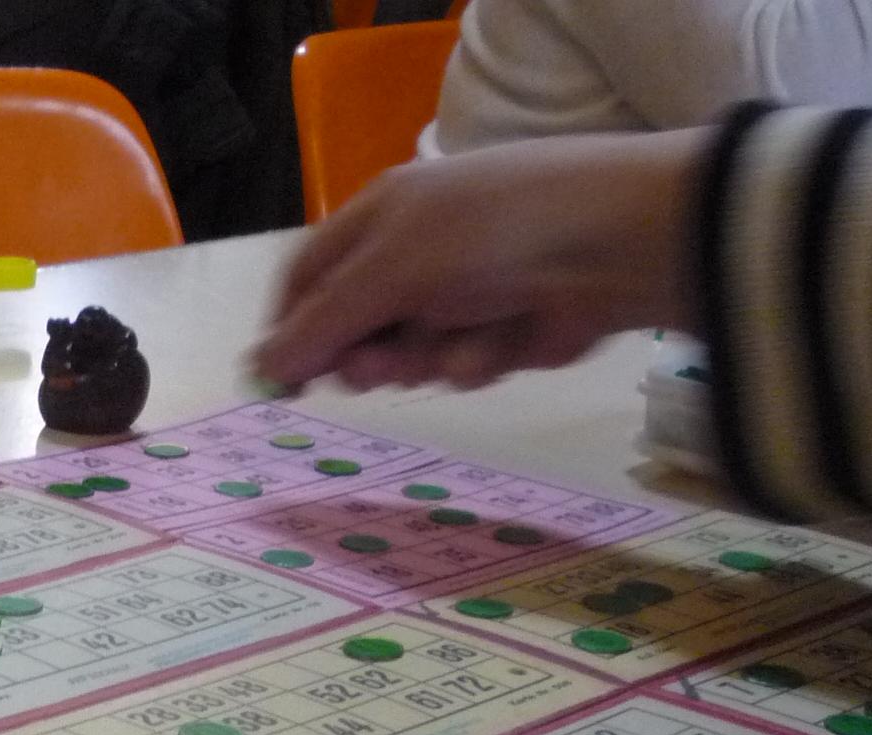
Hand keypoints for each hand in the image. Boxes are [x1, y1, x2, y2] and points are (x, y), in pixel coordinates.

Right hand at [250, 130, 706, 396]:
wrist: (611, 243)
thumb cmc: (486, 235)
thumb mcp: (392, 270)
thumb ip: (323, 324)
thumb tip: (260, 366)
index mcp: (377, 217)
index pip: (307, 278)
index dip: (289, 328)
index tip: (279, 380)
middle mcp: (412, 253)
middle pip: (352, 326)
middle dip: (362, 353)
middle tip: (373, 370)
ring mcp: (457, 294)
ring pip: (404, 356)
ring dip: (421, 361)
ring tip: (452, 345)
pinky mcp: (498, 333)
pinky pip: (458, 365)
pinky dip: (474, 359)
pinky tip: (503, 340)